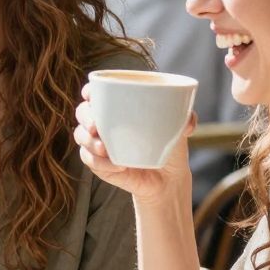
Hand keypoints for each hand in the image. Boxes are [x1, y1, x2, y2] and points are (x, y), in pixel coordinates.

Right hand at [74, 85, 194, 207]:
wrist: (168, 177)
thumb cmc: (169, 145)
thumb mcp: (178, 130)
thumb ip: (185, 119)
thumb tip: (189, 121)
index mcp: (118, 107)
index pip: (96, 93)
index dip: (89, 91)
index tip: (90, 94)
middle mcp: (104, 122)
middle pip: (82, 112)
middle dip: (85, 117)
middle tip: (95, 126)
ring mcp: (98, 143)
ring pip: (80, 136)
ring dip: (89, 142)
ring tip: (105, 149)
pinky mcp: (99, 164)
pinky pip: (89, 160)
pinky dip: (100, 163)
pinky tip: (117, 166)